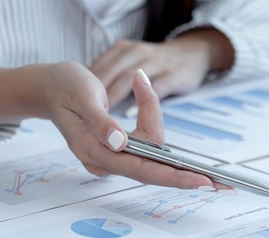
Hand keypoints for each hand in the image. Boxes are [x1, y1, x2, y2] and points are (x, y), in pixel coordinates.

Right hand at [43, 63, 217, 188]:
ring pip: (148, 154)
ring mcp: (108, 154)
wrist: (48, 85)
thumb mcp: (82, 95)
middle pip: (150, 168)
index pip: (140, 168)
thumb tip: (121, 142)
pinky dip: (154, 133)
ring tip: (174, 125)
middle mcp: (103, 157)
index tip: (200, 180)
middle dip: (185, 176)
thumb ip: (100, 121)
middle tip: (220, 184)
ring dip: (165, 143)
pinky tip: (158, 120)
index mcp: (94, 148)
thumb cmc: (65, 86)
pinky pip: (141, 145)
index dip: (172, 175)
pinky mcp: (112, 146)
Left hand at [90, 28, 234, 108]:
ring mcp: (157, 62)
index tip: (79, 103)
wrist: (194, 51)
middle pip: (113, 72)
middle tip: (85, 114)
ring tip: (103, 116)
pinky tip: (129, 115)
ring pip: (130, 79)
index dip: (89, 86)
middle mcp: (138, 53)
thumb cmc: (158, 61)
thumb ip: (111, 72)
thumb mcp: (132, 58)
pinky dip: (141, 102)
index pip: (101, 66)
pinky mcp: (174, 74)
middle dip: (98, 95)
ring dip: (115, 98)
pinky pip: (155, 88)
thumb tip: (91, 95)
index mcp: (124, 49)